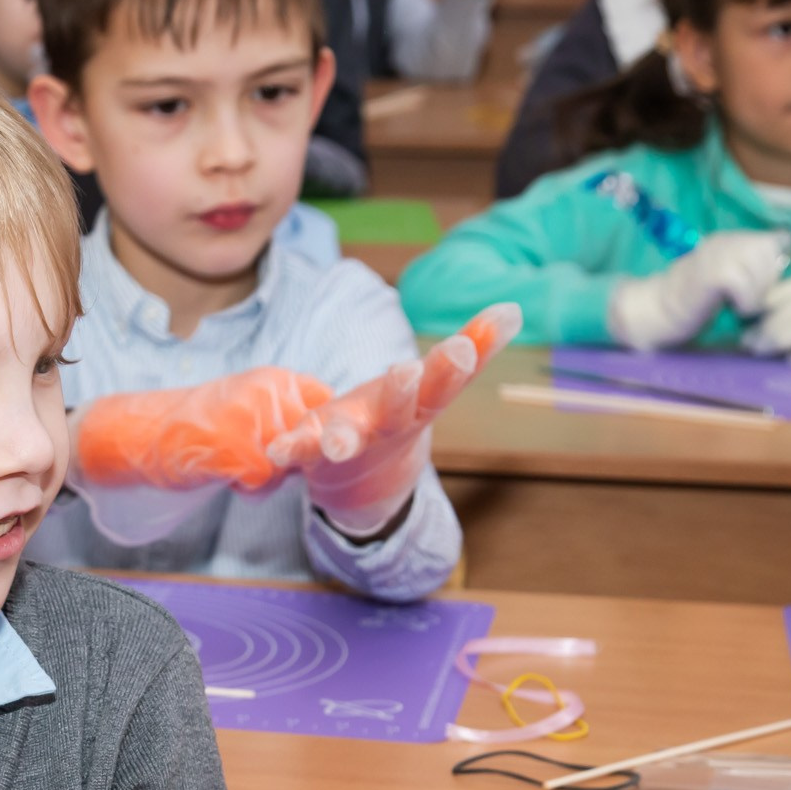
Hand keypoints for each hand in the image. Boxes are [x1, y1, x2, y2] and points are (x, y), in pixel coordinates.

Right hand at [75, 366, 333, 493]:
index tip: (297, 442)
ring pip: (288, 465)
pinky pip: (264, 482)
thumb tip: (330, 443)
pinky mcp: (236, 448)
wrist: (147, 434)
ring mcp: (253, 419)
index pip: (325, 403)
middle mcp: (269, 392)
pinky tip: (225, 475)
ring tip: (235, 466)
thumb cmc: (202, 426)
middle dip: (290, 461)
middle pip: (310, 442)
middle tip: (252, 457)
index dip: (315, 432)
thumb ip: (289, 414)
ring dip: (267, 478)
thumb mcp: (251, 404)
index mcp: (276, 378)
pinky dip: (247, 488)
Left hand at [267, 303, 522, 533]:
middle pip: (400, 410)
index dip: (456, 366)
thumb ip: (474, 348)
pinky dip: (289, 449)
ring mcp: (349, 440)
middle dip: (404, 390)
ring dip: (343, 437)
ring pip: (348, 439)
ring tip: (338, 440)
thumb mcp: (434, 383)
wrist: (363, 481)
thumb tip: (516, 308)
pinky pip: (299, 450)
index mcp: (419, 404)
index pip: (444, 384)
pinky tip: (274, 449)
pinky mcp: (312, 450)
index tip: (465, 347)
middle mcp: (386, 425)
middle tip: (409, 370)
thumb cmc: (399, 415)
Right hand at [608, 230, 790, 351]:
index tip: (753, 287)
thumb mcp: (730, 276)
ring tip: (739, 305)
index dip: (770, 267)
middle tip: (747, 298)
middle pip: (769, 252)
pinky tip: (732, 309)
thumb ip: (754, 260)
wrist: (657, 314)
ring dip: (757, 293)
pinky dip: (745, 302)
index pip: (772, 242)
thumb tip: (787, 239)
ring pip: (761, 267)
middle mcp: (722, 241)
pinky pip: (745, 285)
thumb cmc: (696, 302)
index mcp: (728, 240)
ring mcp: (715, 255)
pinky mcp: (711, 274)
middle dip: (767, 280)